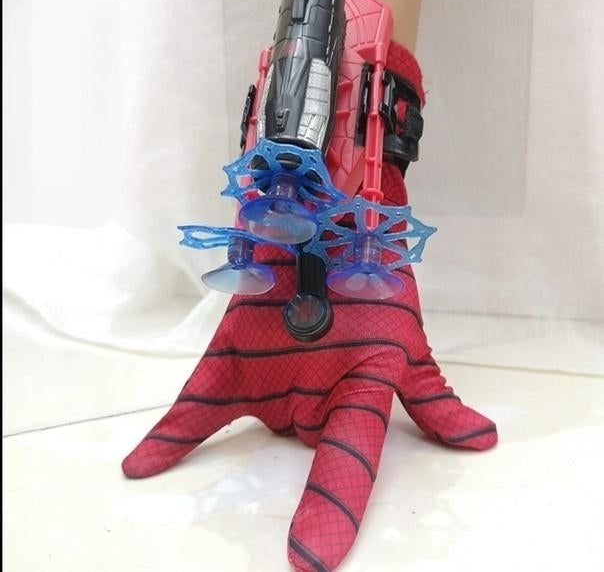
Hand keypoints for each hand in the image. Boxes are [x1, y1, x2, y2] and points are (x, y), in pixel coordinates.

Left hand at [122, 245, 496, 571]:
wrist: (337, 235)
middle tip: (283, 479)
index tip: (312, 563)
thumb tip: (486, 441)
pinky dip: (168, 438)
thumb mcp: (403, 350)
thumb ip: (431, 401)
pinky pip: (194, 407)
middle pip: (283, 447)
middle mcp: (304, 401)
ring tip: (169, 465)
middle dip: (278, 462)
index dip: (330, 510)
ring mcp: (264, 380)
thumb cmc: (374, 293)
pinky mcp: (229, 358)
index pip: (345, 464)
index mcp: (351, 401)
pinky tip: (140, 468)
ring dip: (195, 450)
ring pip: (228, 424)